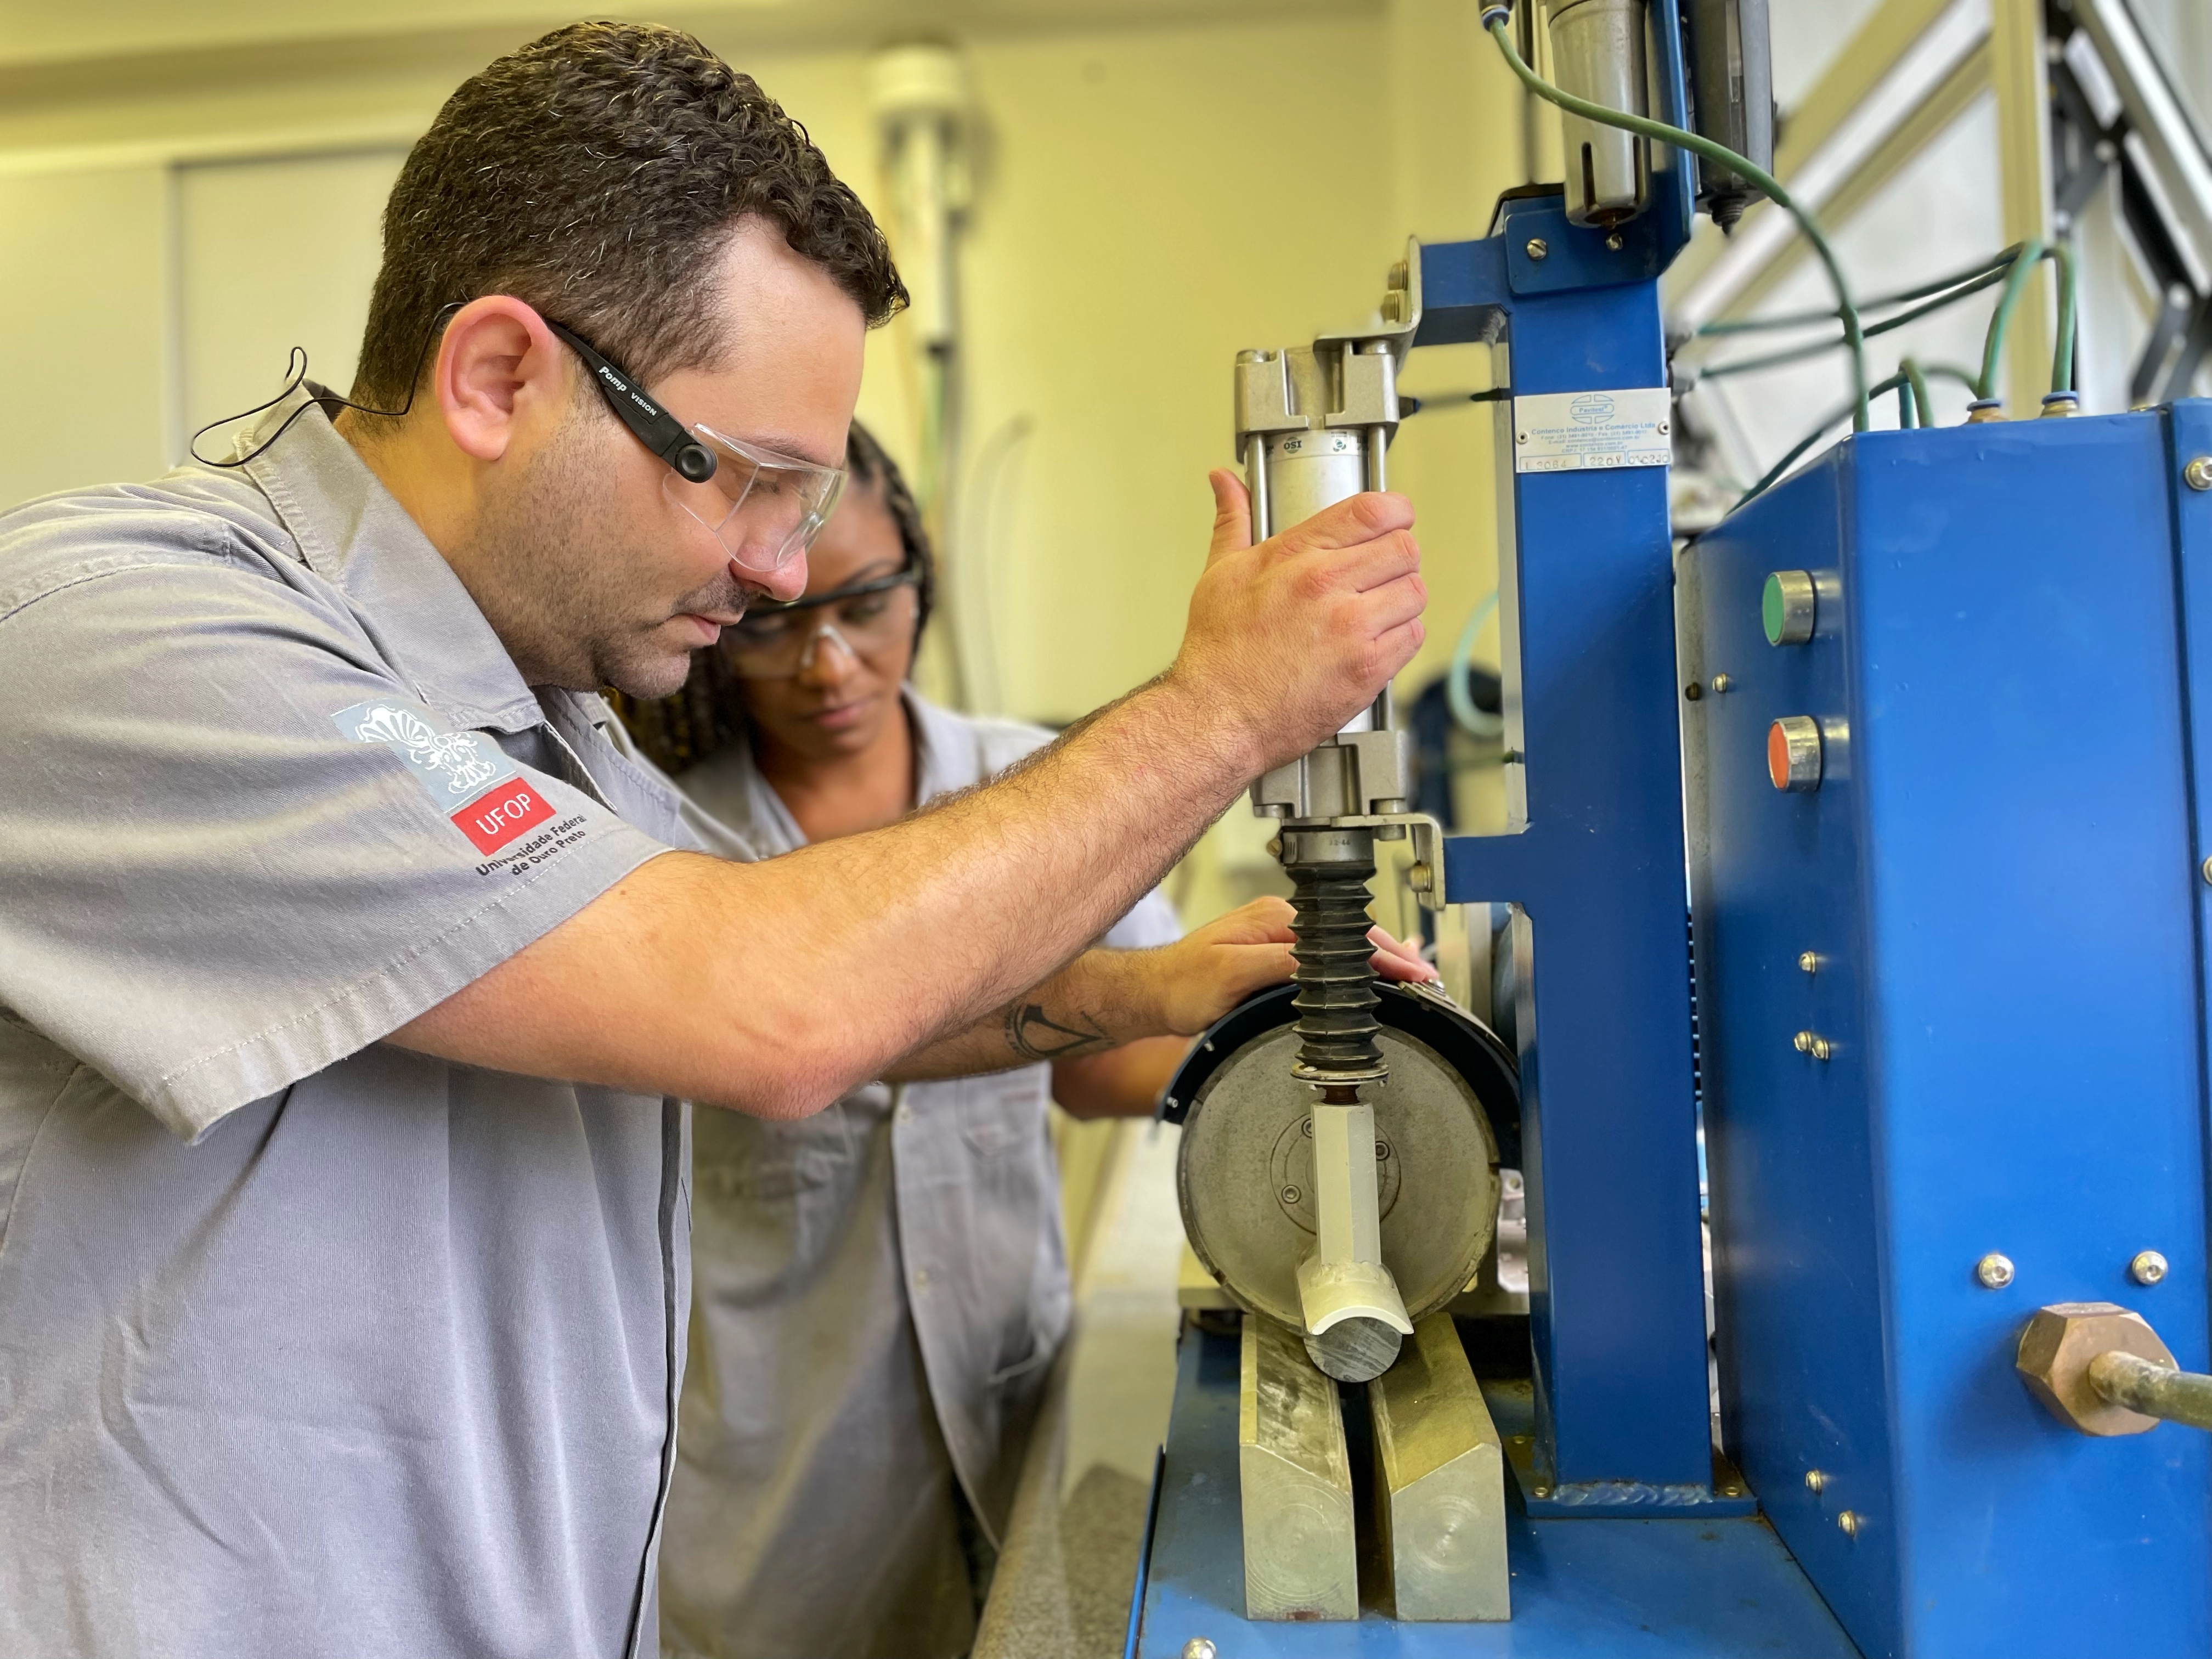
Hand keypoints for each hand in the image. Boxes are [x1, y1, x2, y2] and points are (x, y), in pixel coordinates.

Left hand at [1149, 896, 1439, 1036]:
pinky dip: (1357, 966)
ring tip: (1412, 979)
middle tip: (1426, 980)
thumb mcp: (1233, 974)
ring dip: (1379, 961)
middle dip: (1393, 956)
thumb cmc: (1184, 984)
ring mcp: (1283, 935)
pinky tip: (1374, 977)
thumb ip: (1281, 964)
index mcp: (1279, 918)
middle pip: (1352, 936)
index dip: (1383, 956)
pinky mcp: (1279, 953)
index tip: (1411, 974)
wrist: (1156, 992)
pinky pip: (1330, 956)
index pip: (1345, 936)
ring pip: (1344, 946)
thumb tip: (1323, 963)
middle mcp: (1284, 921)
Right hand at [1162, 471, 1426, 777]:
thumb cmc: (1218, 654)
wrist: (1217, 717)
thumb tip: (1225, 483)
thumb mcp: (1220, 574)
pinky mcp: (1367, 669)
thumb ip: (1234, 521)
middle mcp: (1327, 587)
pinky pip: (1412, 636)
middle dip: (1398, 559)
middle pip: (1404, 549)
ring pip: (1415, 592)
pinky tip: (1374, 641)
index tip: (1395, 520)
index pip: (1371, 511)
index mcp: (1296, 556)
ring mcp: (1351, 629)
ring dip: (1402, 599)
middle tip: (1382, 573)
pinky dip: (1401, 637)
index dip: (1395, 511)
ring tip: (1378, 609)